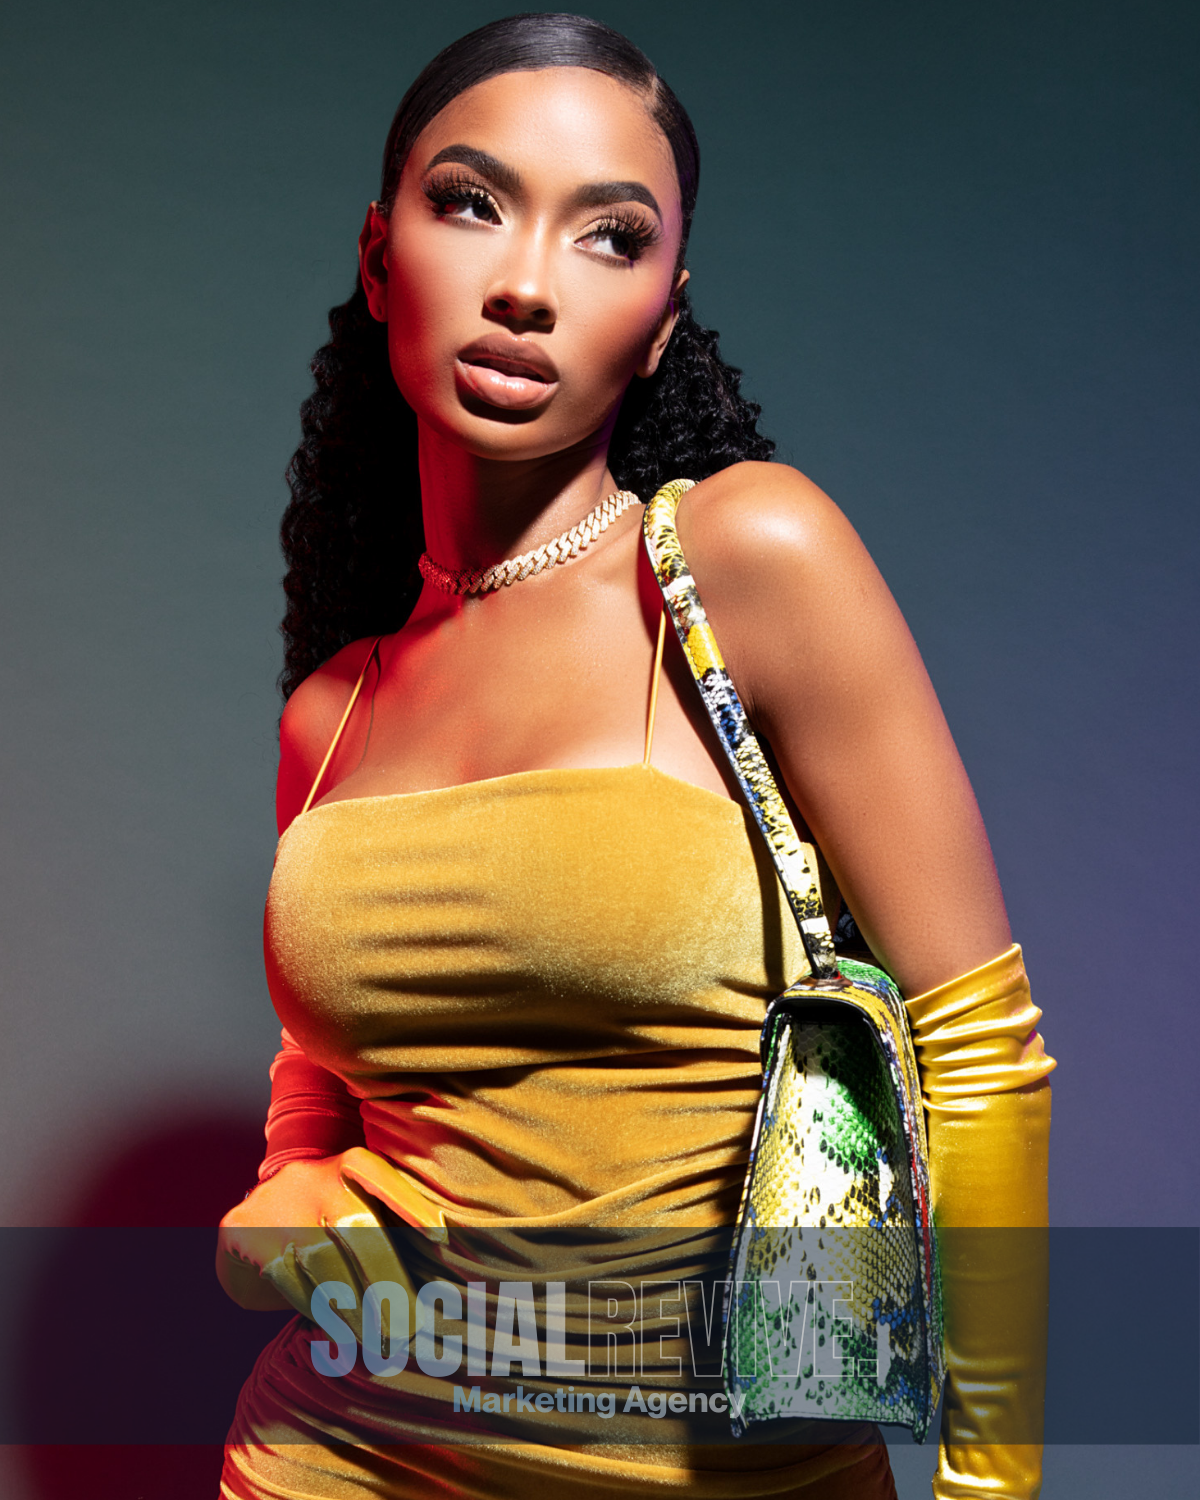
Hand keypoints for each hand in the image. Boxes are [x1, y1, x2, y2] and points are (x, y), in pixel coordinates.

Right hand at [215, 1152, 428, 1331]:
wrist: (254, 1211)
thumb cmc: (327, 1216)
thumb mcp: (355, 1204)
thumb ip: (390, 1226)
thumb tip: (438, 1273)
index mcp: (349, 1164)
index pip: (382, 1178)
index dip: (411, 1206)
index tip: (440, 1237)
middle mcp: (315, 1177)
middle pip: (356, 1226)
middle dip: (385, 1278)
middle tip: (410, 1324)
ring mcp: (278, 1203)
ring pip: (322, 1259)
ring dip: (353, 1306)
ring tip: (378, 1339)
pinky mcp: (245, 1231)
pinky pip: (286, 1277)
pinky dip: (315, 1308)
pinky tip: (337, 1331)